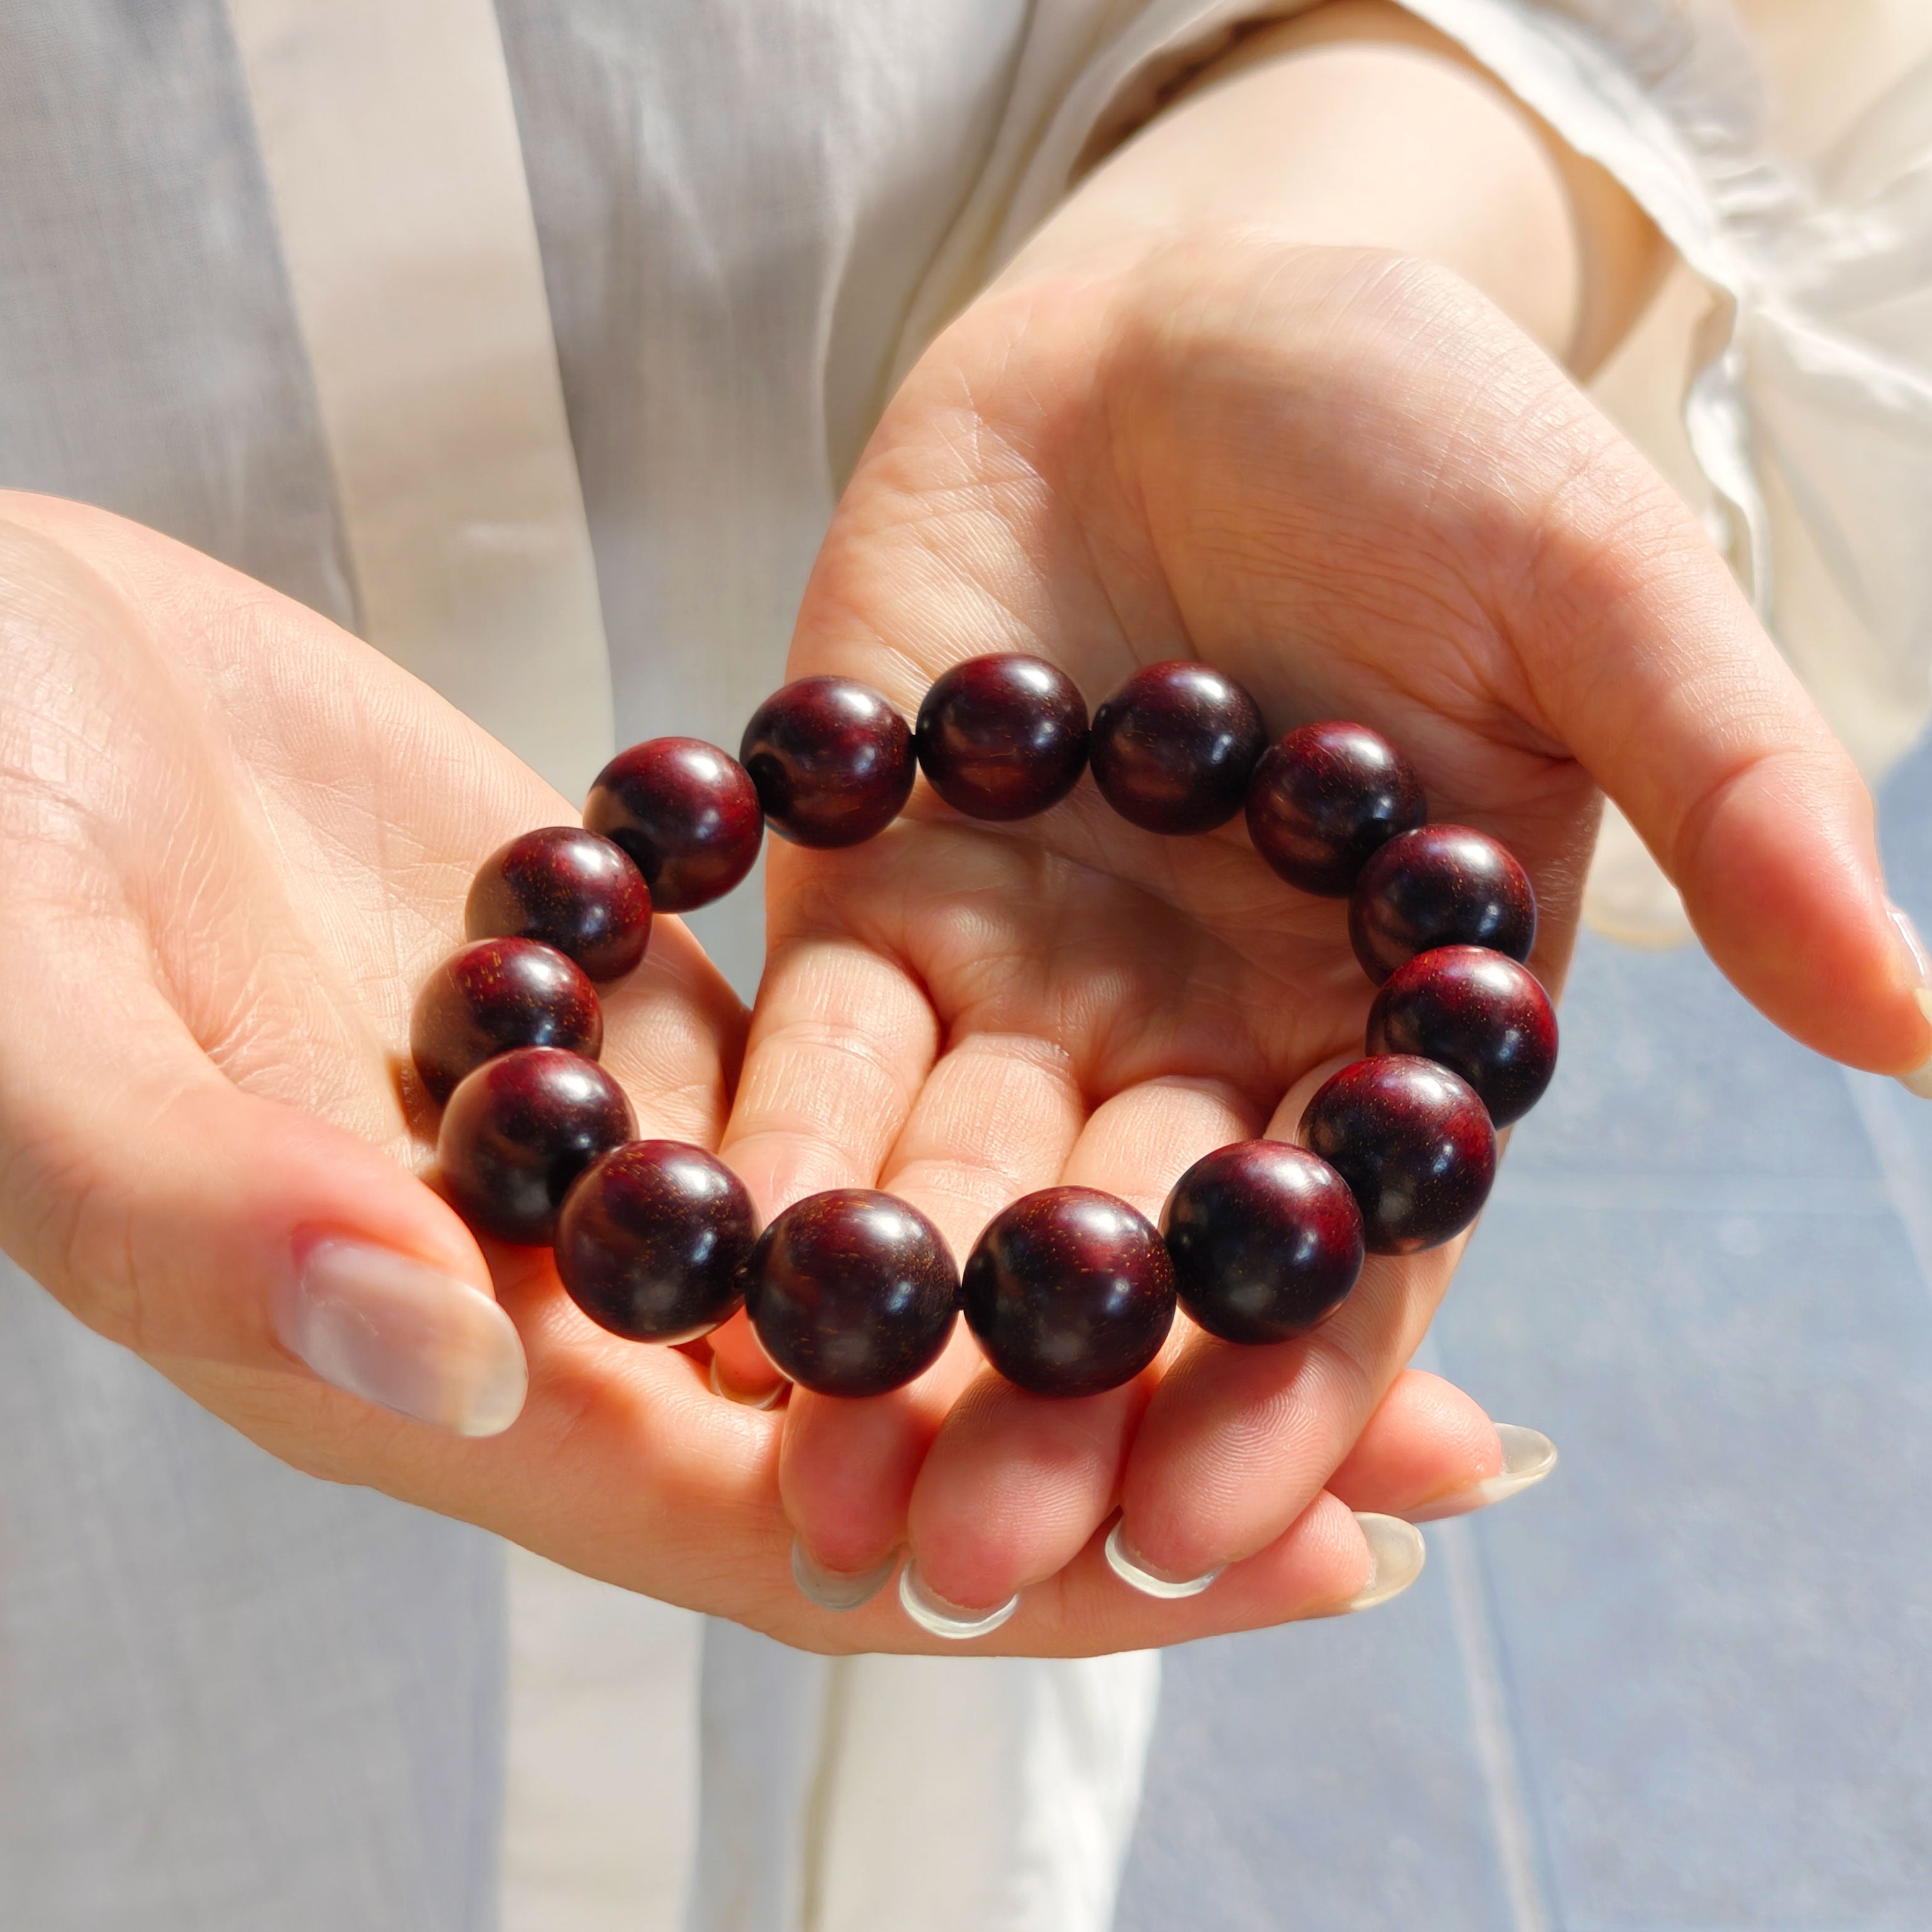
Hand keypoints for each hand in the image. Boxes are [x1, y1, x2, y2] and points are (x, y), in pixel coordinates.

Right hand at [0, 490, 1517, 1649]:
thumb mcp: (43, 1031)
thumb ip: (226, 1214)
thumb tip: (457, 1349)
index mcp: (424, 1357)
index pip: (778, 1525)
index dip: (1034, 1564)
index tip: (1300, 1559)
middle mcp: (551, 1284)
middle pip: (902, 1407)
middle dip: (1162, 1431)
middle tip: (1448, 1438)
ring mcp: (609, 1140)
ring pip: (913, 1245)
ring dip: (1125, 1255)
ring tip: (1372, 1233)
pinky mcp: (641, 999)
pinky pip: (863, 1078)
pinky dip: (1012, 1095)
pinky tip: (1178, 1065)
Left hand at [706, 236, 1923, 1631]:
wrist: (1183, 321)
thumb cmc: (1419, 432)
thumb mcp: (1601, 590)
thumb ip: (1734, 791)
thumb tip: (1921, 1025)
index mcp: (1380, 1016)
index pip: (1341, 1253)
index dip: (1277, 1398)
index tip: (1197, 1533)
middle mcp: (1200, 1033)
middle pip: (1127, 1264)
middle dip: (1046, 1411)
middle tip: (960, 1564)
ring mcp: (1026, 973)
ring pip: (953, 1193)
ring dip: (884, 1330)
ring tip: (807, 1482)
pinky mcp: (873, 886)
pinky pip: (817, 1045)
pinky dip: (764, 1145)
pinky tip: (699, 1253)